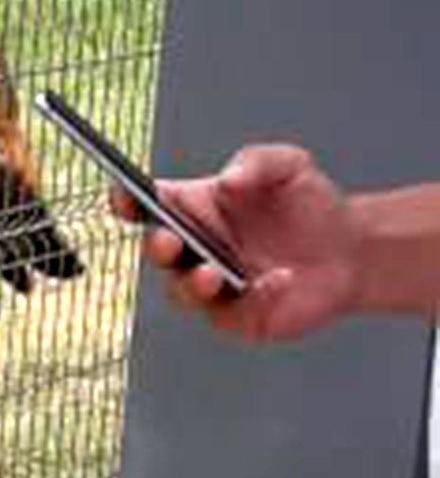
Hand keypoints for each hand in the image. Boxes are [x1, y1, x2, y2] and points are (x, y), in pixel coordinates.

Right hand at [109, 143, 363, 341]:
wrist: (351, 249)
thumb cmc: (309, 205)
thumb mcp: (289, 166)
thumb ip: (257, 162)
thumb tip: (229, 180)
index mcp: (192, 208)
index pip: (145, 205)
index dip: (127, 201)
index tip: (125, 196)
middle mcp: (194, 248)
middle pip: (156, 251)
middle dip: (156, 247)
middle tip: (168, 241)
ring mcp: (211, 286)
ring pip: (180, 291)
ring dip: (190, 284)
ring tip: (212, 274)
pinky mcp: (237, 316)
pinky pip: (230, 314)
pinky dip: (253, 299)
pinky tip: (279, 281)